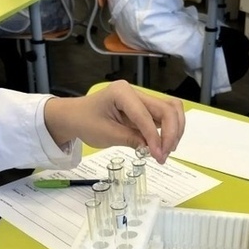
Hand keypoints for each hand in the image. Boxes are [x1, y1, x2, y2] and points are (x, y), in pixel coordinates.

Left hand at [44, 81, 184, 164]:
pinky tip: (163, 145)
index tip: (158, 156)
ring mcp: (142, 100)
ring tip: (166, 151)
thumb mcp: (106, 134)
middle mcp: (136, 92)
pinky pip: (165, 117)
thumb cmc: (85, 122)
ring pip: (171, 111)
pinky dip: (169, 131)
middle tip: (164, 155)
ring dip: (175, 131)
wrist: (74, 117)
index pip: (146, 115)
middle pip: (167, 109)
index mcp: (123, 92)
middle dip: (171, 133)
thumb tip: (154, 150)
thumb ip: (132, 140)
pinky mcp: (145, 110)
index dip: (155, 137)